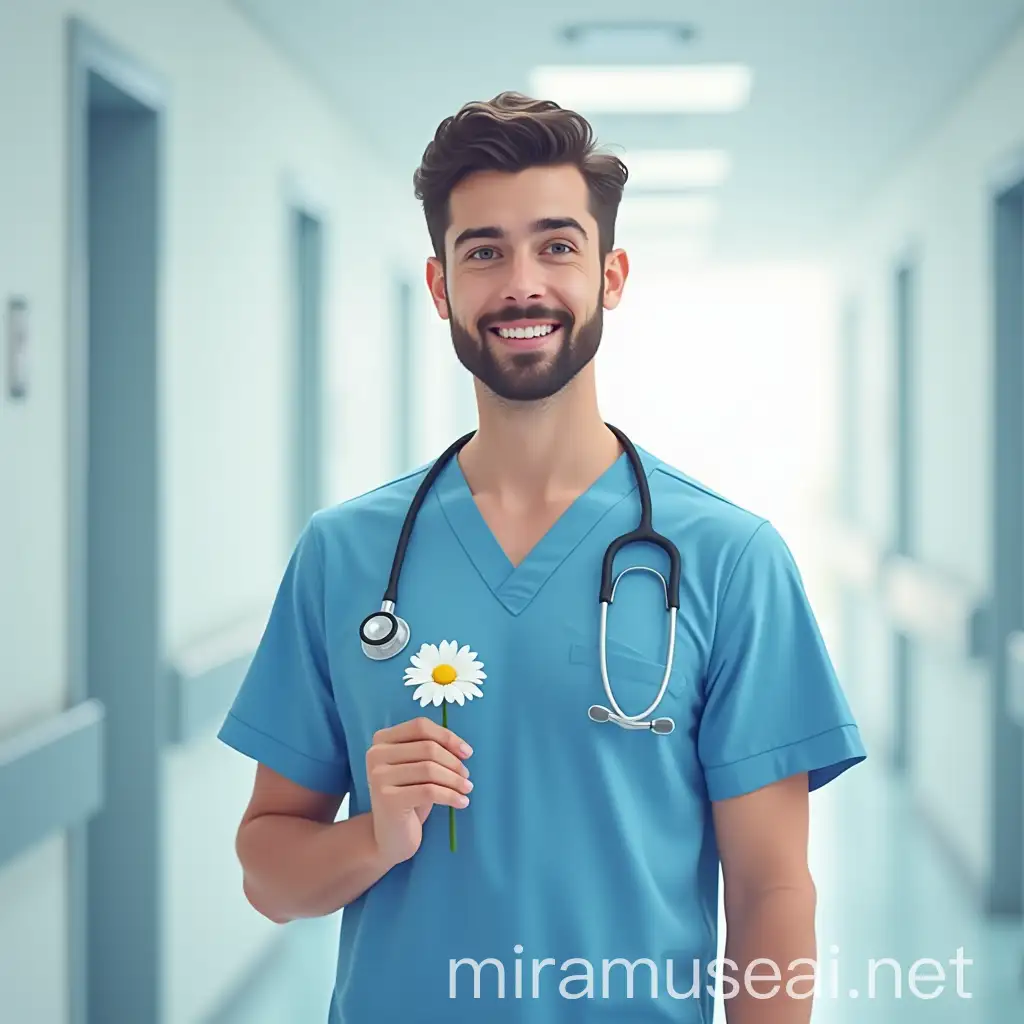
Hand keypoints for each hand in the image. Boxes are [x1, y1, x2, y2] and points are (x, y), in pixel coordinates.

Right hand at [366, 716, 473, 865]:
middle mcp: (375, 754)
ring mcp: (379, 777)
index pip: (420, 726)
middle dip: (454, 762)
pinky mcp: (387, 799)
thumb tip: (463, 749)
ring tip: (467, 789)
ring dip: (455, 780)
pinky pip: (429, 791)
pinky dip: (451, 796)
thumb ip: (432, 751)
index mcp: (382, 740)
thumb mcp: (419, 768)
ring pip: (430, 769)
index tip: (467, 752)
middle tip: (467, 777)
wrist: (390, 836)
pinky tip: (462, 802)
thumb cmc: (409, 797)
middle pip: (427, 747)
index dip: (447, 736)